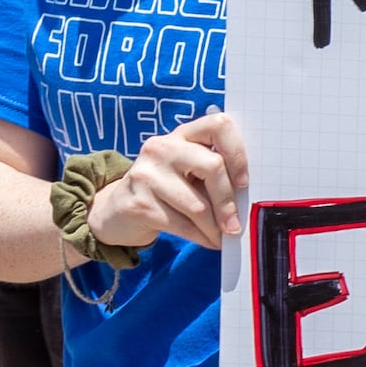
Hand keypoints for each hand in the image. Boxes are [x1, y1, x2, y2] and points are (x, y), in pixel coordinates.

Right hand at [87, 110, 248, 252]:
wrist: (117, 210)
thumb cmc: (166, 190)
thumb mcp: (188, 173)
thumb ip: (213, 175)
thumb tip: (248, 198)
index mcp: (182, 135)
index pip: (219, 125)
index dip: (237, 152)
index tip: (244, 181)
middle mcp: (162, 147)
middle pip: (212, 167)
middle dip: (229, 202)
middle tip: (236, 224)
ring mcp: (147, 174)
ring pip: (198, 205)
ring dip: (216, 228)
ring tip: (223, 236)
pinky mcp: (139, 203)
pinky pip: (182, 225)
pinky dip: (202, 238)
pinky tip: (208, 241)